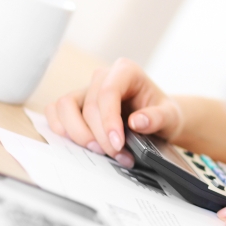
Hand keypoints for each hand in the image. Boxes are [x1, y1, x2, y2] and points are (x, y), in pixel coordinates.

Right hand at [45, 58, 182, 167]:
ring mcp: (86, 89)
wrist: (157, 119)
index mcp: (126, 71)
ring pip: (65, 106)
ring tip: (98, 150)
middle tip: (116, 155)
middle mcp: (103, 76)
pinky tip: (77, 143)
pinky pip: (55, 110)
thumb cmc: (162, 114)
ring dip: (77, 133)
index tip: (117, 144)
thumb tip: (137, 122)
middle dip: (99, 135)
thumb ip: (158, 118)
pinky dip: (60, 127)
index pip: (108, 92)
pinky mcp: (75, 103)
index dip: (108, 120)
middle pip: (89, 105)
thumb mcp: (170, 117)